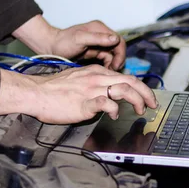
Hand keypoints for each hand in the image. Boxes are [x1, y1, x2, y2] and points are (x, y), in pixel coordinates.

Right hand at [0, 65, 157, 123]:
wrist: (35, 93)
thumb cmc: (54, 90)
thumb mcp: (79, 80)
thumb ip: (95, 85)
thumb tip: (107, 96)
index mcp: (97, 72)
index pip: (126, 76)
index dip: (140, 87)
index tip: (146, 97)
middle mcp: (97, 78)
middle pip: (131, 81)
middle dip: (146, 93)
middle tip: (153, 104)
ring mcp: (91, 89)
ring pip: (124, 89)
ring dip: (137, 100)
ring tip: (140, 110)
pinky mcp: (85, 102)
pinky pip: (106, 103)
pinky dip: (115, 110)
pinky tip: (114, 115)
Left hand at [13, 15, 125, 70]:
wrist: (50, 47)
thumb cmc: (63, 42)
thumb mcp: (80, 39)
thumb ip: (98, 38)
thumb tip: (115, 39)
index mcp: (100, 28)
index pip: (118, 41)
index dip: (120, 54)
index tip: (115, 65)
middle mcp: (101, 35)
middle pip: (118, 48)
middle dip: (117, 60)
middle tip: (113, 71)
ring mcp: (98, 43)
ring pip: (113, 55)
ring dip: (112, 64)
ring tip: (107, 72)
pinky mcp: (95, 51)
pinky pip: (106, 59)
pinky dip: (107, 65)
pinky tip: (103, 71)